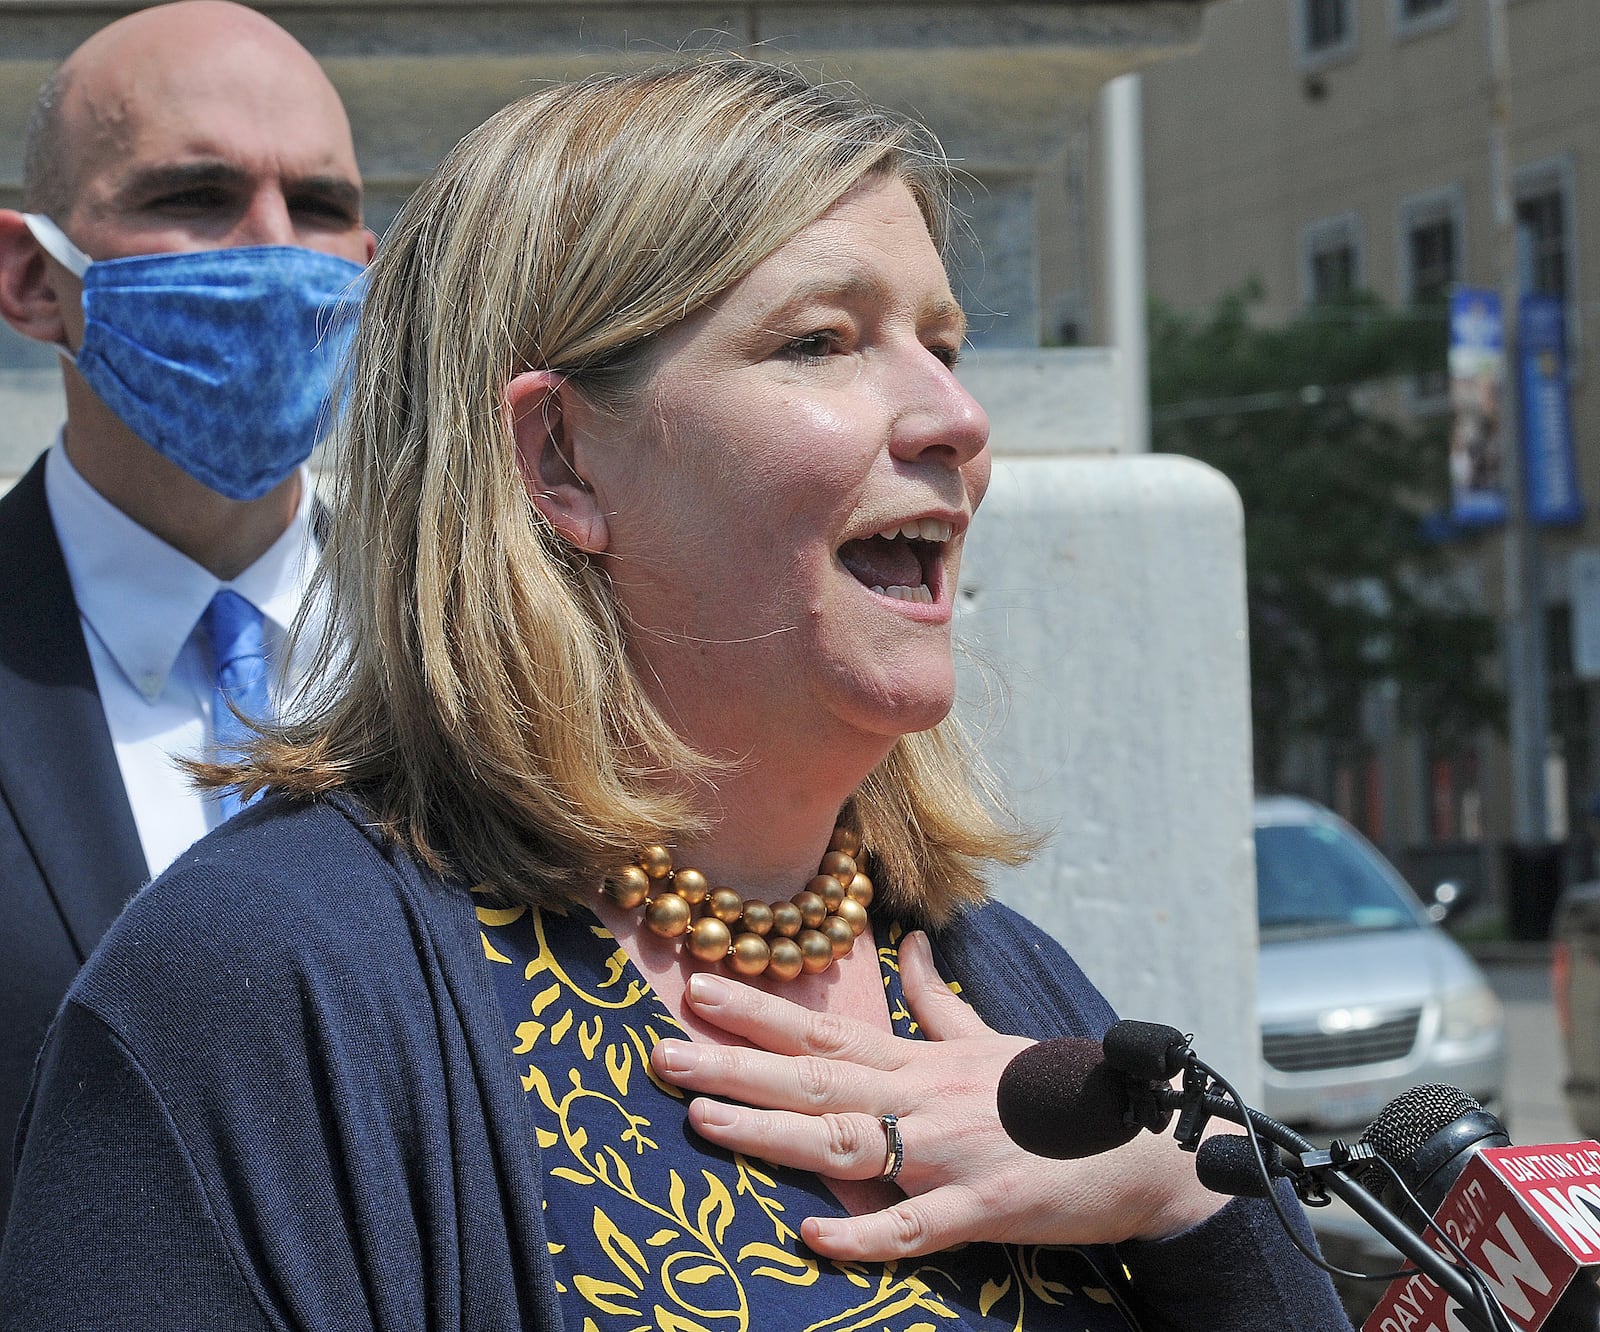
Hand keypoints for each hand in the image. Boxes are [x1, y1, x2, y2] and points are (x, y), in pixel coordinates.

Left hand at [647, 929, 1225, 1261]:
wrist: (1151, 1141)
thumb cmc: (1063, 1092)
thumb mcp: (996, 1038)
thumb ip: (941, 1003)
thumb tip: (914, 946)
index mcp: (923, 1060)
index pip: (826, 1027)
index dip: (759, 1009)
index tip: (697, 987)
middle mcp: (925, 1097)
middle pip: (815, 1076)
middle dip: (734, 1064)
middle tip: (661, 1050)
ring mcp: (950, 1153)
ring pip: (845, 1140)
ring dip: (770, 1131)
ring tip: (700, 1119)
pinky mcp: (984, 1208)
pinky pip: (914, 1228)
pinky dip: (864, 1234)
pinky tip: (810, 1237)